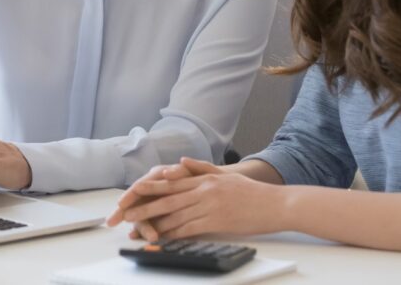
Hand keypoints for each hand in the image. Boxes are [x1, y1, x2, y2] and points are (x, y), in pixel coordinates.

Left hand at [110, 157, 282, 240]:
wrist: (275, 204)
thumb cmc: (251, 192)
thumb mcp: (225, 175)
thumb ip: (201, 168)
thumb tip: (179, 161)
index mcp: (204, 178)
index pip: (170, 183)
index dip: (149, 188)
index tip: (132, 192)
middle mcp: (204, 190)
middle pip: (167, 199)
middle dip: (143, 206)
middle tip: (125, 213)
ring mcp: (209, 205)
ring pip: (175, 216)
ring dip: (153, 224)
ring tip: (136, 230)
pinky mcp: (216, 221)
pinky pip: (189, 229)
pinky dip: (173, 234)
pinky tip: (161, 238)